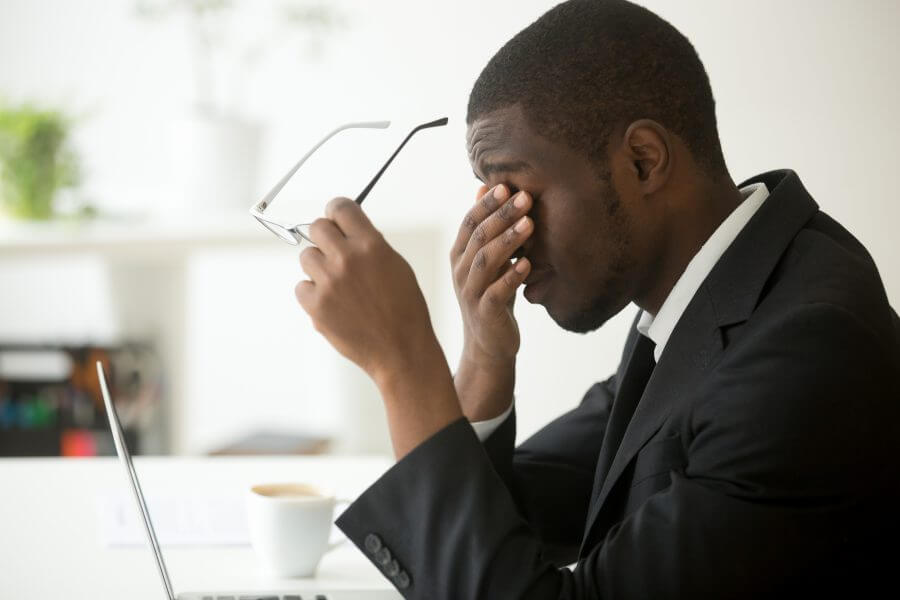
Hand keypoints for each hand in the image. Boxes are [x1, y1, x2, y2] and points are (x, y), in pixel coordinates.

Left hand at [294, 197, 441, 385]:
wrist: (401, 351)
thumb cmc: (404, 311)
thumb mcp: (397, 267)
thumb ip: (370, 245)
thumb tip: (348, 232)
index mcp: (371, 245)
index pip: (341, 208)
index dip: (337, 211)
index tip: (335, 217)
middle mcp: (347, 259)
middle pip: (317, 227)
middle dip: (325, 237)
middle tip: (334, 251)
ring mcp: (329, 283)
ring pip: (306, 257)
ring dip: (318, 266)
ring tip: (338, 284)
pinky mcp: (316, 306)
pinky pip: (301, 287)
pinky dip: (313, 293)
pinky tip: (332, 303)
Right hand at [451, 184, 532, 366]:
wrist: (489, 343)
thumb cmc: (492, 294)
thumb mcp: (488, 259)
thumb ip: (486, 227)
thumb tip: (485, 187)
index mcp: (459, 254)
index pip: (469, 222)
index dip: (486, 204)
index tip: (507, 186)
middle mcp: (460, 271)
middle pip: (478, 237)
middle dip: (502, 215)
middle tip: (525, 198)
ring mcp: (470, 292)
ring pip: (486, 261)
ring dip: (508, 241)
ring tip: (529, 224)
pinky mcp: (485, 312)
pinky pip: (496, 292)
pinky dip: (512, 277)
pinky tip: (527, 264)